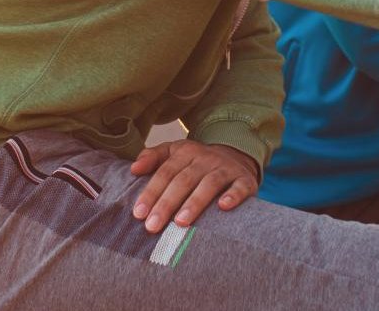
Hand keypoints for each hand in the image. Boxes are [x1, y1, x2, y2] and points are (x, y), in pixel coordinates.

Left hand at [129, 140, 259, 232]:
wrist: (236, 156)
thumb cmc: (197, 163)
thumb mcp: (174, 153)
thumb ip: (152, 158)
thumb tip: (133, 169)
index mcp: (185, 152)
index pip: (165, 173)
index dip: (151, 193)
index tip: (138, 214)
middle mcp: (205, 158)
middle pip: (183, 180)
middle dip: (166, 204)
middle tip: (153, 226)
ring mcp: (226, 168)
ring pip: (209, 184)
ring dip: (194, 202)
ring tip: (180, 222)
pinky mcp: (245, 180)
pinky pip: (240, 187)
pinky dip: (233, 196)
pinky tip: (223, 207)